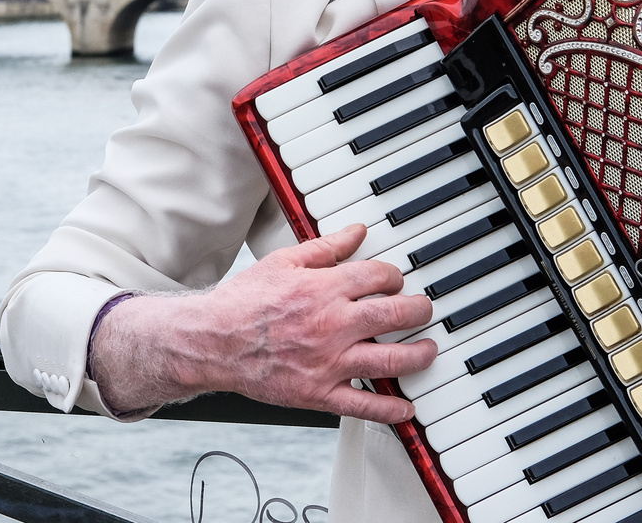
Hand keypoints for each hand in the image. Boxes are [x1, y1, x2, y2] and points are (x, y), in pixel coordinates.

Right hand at [89, 224, 434, 421]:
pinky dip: (391, 410)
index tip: (394, 281)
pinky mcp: (319, 394)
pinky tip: (406, 407)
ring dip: (418, 354)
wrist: (213, 341)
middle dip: (418, 310)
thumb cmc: (242, 303)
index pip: (377, 277)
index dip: (394, 276)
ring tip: (427, 350)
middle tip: (423, 310)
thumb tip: (356, 232)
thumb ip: (325, 247)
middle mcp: (332, 325)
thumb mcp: (282, 262)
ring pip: (391, 360)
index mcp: (323, 289)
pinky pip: (365, 406)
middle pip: (394, 314)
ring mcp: (329, 362)